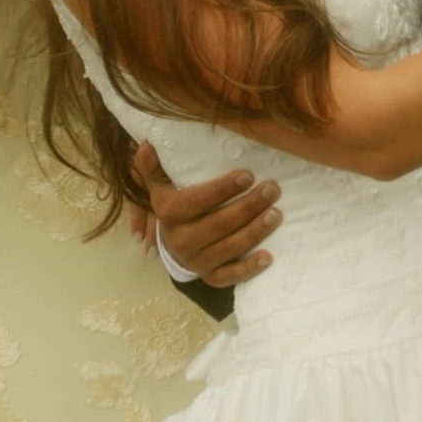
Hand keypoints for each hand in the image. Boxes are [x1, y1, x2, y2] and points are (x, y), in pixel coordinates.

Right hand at [138, 141, 280, 287]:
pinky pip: (231, 276)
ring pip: (229, 248)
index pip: (198, 200)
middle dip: (248, 206)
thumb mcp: (161, 189)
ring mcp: (197, 261)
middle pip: (219, 224)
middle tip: (272, 190)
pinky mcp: (210, 276)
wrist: (172, 247)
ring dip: (255, 232)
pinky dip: (250, 268)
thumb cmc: (175, 209)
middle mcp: (181, 240)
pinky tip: (268, 256)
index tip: (248, 175)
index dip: (223, 189)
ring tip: (276, 214)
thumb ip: (154, 168)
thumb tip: (145, 144)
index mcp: (170, 214)